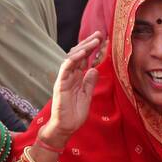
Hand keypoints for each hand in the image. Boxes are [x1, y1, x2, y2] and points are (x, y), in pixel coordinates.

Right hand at [41, 31, 102, 147]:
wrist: (65, 127)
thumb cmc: (74, 114)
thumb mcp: (87, 96)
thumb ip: (89, 82)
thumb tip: (94, 68)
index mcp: (76, 77)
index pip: (83, 58)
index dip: (91, 48)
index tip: (101, 39)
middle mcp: (69, 75)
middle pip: (78, 54)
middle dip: (88, 43)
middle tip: (99, 34)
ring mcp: (64, 78)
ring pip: (72, 58)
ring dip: (83, 48)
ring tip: (95, 40)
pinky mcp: (60, 84)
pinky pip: (66, 68)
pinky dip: (73, 59)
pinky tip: (82, 52)